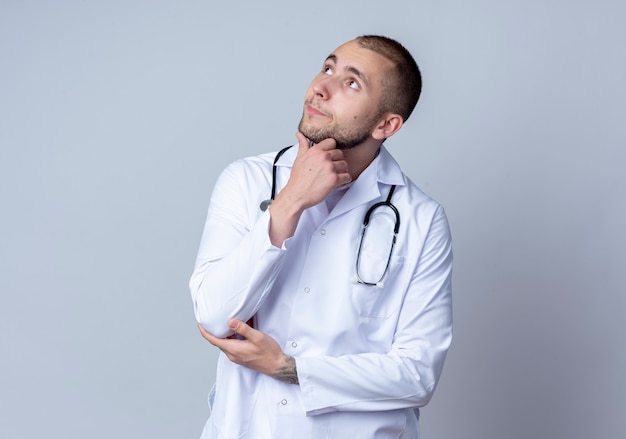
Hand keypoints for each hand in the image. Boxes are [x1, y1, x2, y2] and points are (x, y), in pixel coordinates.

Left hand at [198, 319, 298, 383]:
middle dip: (214, 331)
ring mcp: (237, 357)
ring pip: (226, 344)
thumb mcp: (257, 337)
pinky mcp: (242, 357)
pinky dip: (232, 338)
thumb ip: (243, 329)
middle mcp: (233, 355)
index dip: (205, 332)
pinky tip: (239, 331)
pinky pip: (232, 346)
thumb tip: (230, 322)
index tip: (200, 325)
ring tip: (227, 323)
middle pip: (218, 342)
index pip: (214, 340)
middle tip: (213, 320)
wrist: (277, 366)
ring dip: (225, 334)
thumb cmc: (269, 352)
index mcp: (234, 350)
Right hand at [267, 132, 351, 246]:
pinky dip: (344, 180)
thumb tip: (299, 135)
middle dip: (337, 161)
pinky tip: (337, 182)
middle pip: (340, 154)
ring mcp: (330, 168)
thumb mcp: (299, 158)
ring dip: (342, 171)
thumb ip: (303, 145)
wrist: (296, 195)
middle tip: (331, 169)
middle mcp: (323, 157)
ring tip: (334, 176)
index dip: (331, 150)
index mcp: (315, 151)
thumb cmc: (298, 179)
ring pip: (345, 165)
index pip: (332, 142)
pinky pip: (347, 177)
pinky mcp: (334, 179)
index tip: (329, 156)